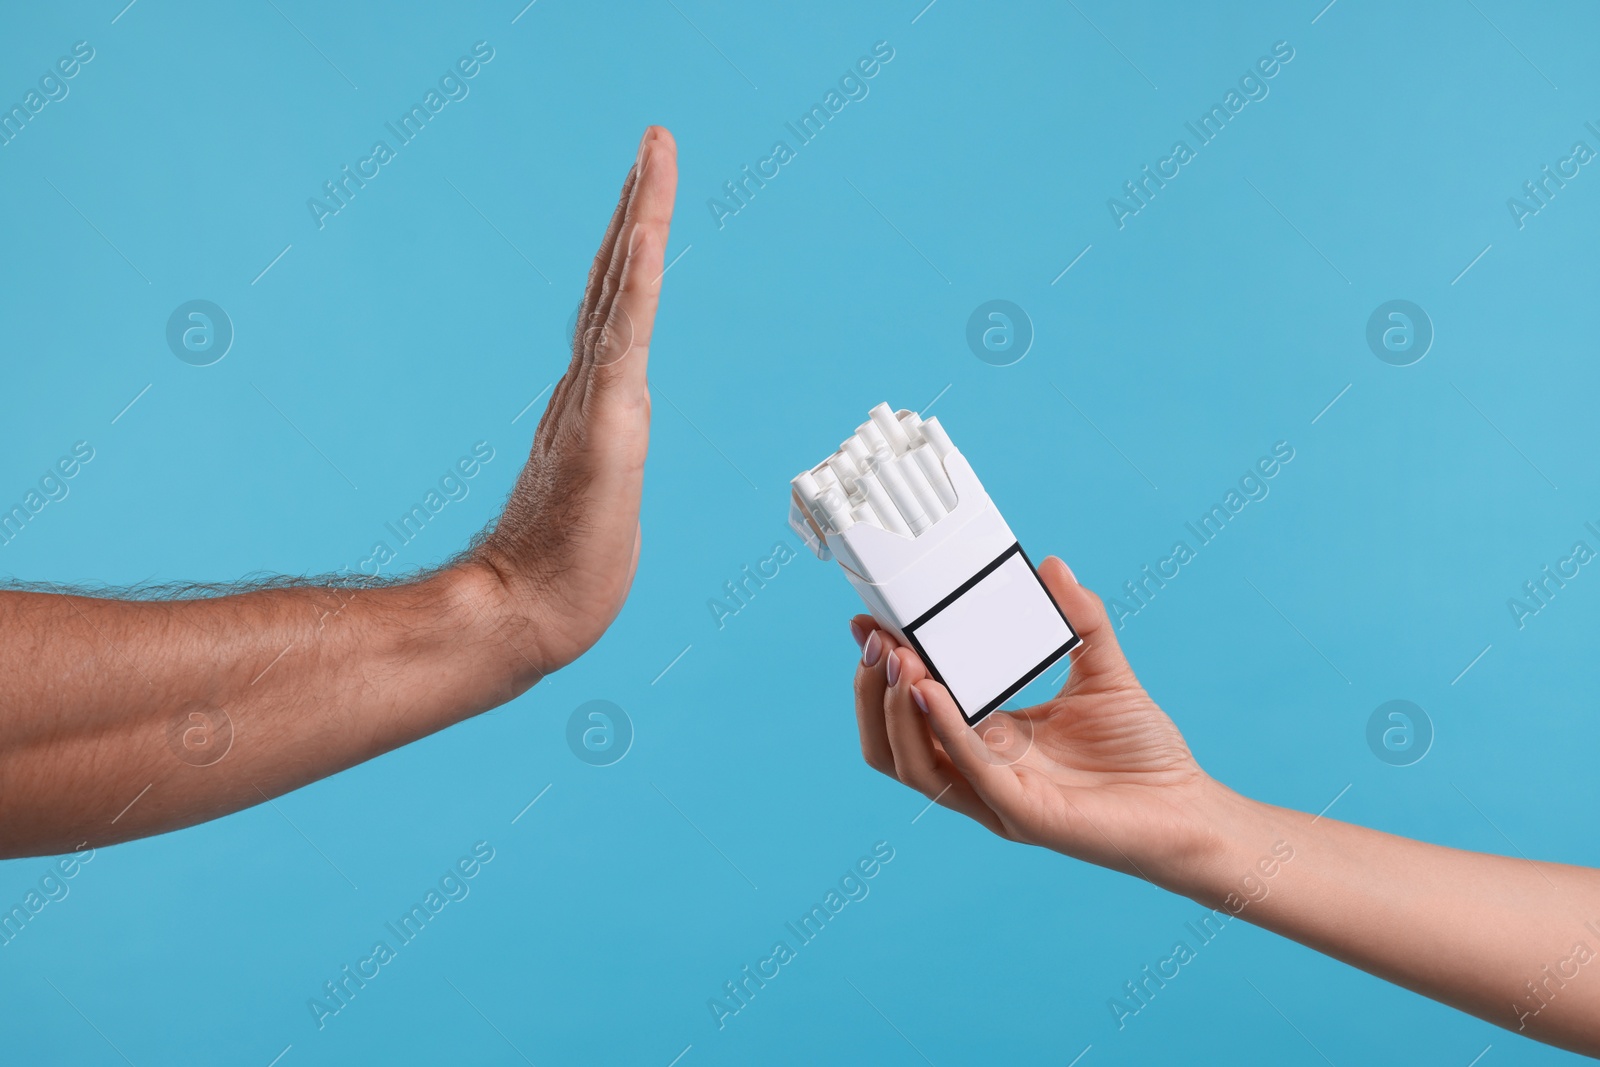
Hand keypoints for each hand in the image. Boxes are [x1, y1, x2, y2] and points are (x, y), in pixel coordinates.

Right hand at [462, 126, 677, 677]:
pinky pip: (627, 330)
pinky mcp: (604, 415)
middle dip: (638, 206)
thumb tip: (592, 466)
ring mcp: (595, 395)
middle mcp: (590, 385)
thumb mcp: (596, 506)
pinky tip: (650, 225)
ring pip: (624, 286)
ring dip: (643, 214)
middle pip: (618, 277)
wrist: (529, 614)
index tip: (641, 201)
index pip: (616, 310)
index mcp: (590, 402)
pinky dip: (639, 273)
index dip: (629, 251)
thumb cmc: (562, 575)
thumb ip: (592, 470)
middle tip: (652, 143)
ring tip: (656, 152)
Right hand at [853, 556, 1221, 886]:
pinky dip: (943, 729)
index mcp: (985, 744)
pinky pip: (969, 773)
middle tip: (875, 641)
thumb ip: (1080, 621)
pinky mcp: (1025, 814)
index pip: (909, 714)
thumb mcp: (1103, 672)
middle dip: (871, 693)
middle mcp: (979, 775)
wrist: (1192, 810)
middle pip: (891, 746)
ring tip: (897, 661)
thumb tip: (1054, 567)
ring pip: (913, 767)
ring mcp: (996, 799)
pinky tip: (932, 691)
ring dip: (893, 712)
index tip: (866, 624)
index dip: (878, 674)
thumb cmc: (1145, 755)